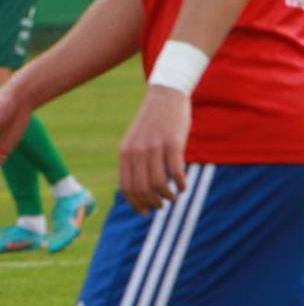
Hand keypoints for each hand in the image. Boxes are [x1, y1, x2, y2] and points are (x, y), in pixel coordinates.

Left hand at [118, 86, 189, 214]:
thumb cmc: (152, 124)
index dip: (136, 203)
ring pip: (159, 183)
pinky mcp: (173, 143)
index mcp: (125, 152)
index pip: (126, 187)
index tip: (145, 212)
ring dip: (167, 196)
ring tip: (173, 197)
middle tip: (161, 206)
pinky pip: (176, 172)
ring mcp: (154, 146)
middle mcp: (136, 151)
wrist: (165, 96)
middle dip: (152, 203)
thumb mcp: (135, 142)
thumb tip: (138, 191)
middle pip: (142, 188)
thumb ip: (134, 162)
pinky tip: (184, 186)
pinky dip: (181, 184)